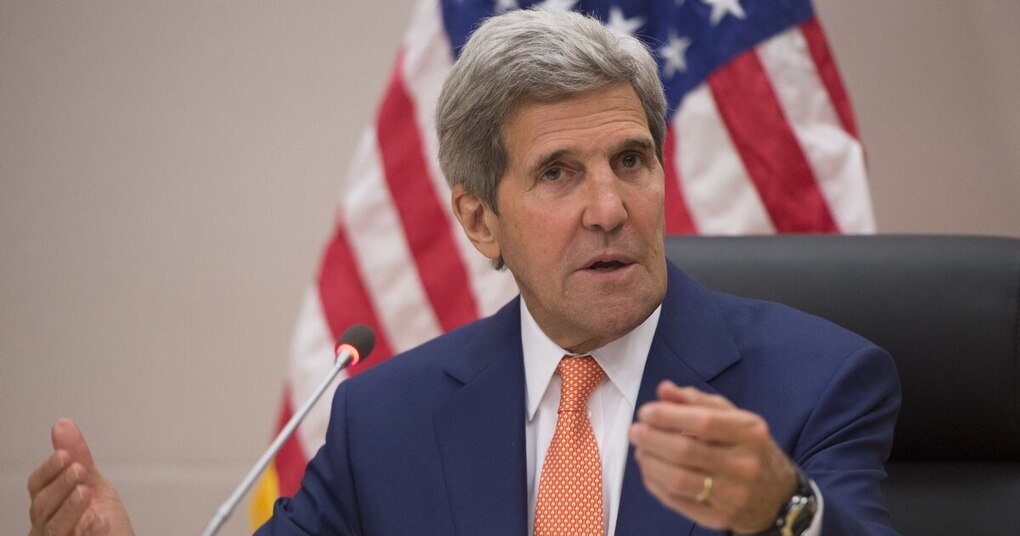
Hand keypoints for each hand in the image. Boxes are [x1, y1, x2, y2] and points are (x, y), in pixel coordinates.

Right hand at [27, 418, 134, 535]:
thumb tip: (62, 424)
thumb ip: (78, 456)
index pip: (37, 484)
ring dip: (70, 507)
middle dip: (61, 485)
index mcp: (51, 504)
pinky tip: (99, 521)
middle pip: (41, 505)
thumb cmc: (106, 521)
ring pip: (53, 526)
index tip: (65, 455)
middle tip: (79, 471)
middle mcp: (49, 524)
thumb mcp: (94, 483)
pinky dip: (88, 531)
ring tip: (85, 492)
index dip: (49, 469)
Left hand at [628, 382, 795, 532]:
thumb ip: (697, 401)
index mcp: (750, 433)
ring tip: (641, 450)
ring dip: (650, 462)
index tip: (646, 412)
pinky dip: (655, 484)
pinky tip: (649, 470)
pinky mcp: (718, 518)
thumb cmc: (748, 448)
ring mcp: (733, 496)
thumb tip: (664, 390)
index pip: (704, 422)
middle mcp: (745, 465)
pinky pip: (677, 501)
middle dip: (651, 438)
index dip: (668, 416)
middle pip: (686, 451)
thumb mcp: (734, 417)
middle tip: (635, 431)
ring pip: (678, 480)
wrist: (777, 496)